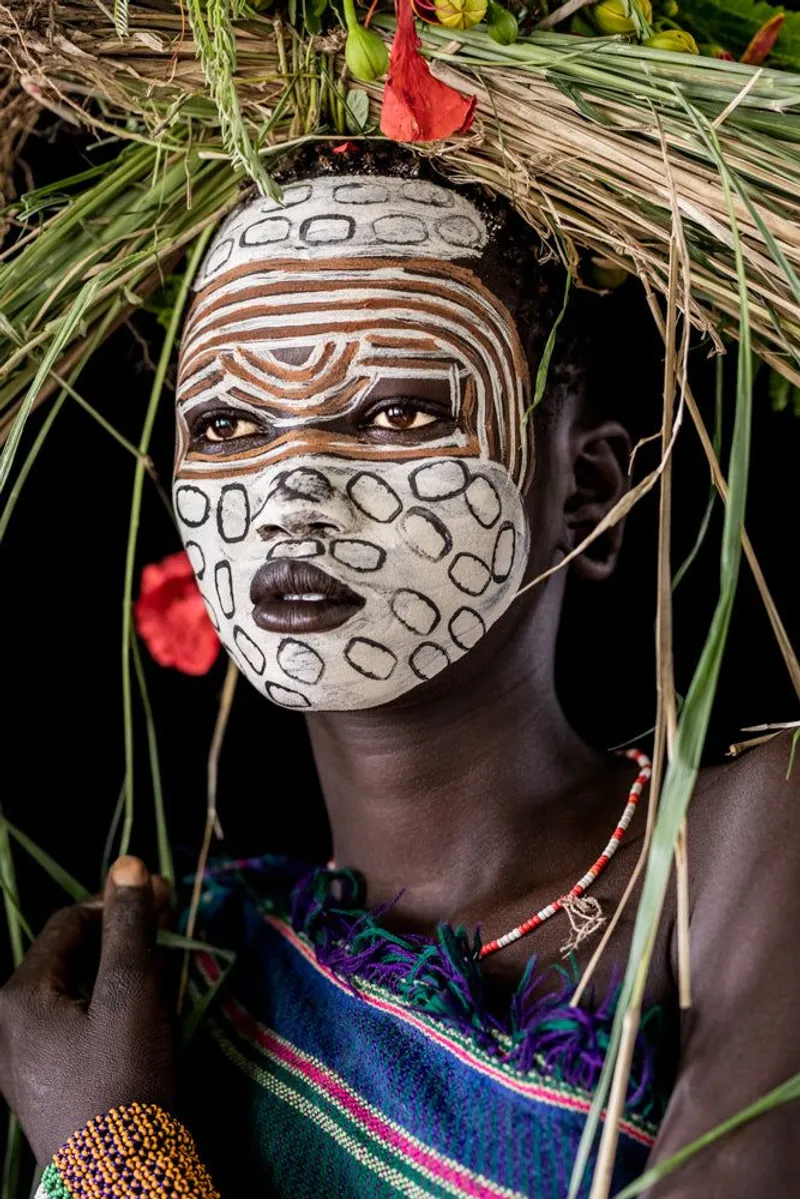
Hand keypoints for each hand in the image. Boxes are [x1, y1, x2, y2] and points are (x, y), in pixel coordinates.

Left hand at [0, 856, 175, 1163]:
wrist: (118, 1181)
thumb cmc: (122, 1078)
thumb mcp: (130, 993)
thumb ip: (129, 926)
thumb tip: (128, 865)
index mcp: (21, 995)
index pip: (71, 921)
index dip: (119, 902)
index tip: (165, 898)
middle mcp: (12, 1025)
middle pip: (72, 957)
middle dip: (124, 939)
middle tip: (171, 932)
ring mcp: (27, 1062)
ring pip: (79, 994)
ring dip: (123, 976)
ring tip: (168, 976)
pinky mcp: (50, 1089)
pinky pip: (80, 1029)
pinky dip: (113, 1012)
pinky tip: (149, 1019)